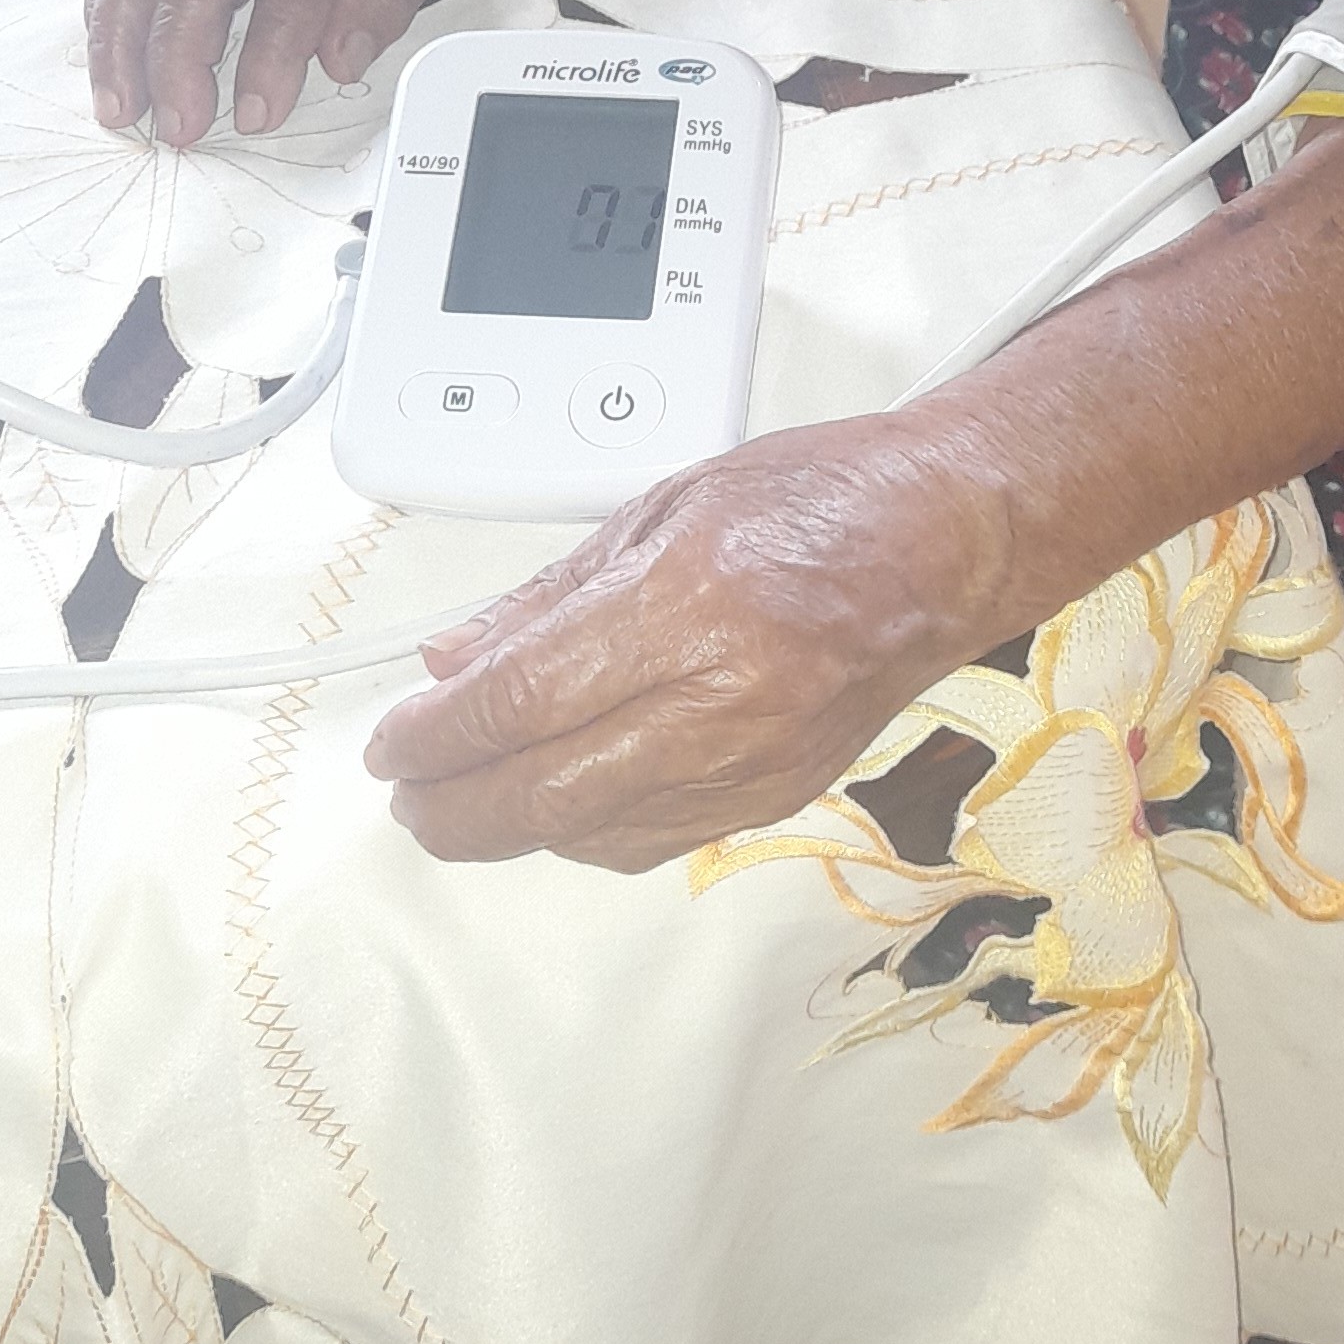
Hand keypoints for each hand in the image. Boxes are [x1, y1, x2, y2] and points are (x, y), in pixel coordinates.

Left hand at [362, 414, 1015, 868]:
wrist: (950, 544)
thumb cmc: (823, 501)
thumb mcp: (664, 508)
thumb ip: (552, 597)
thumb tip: (456, 660)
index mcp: (686, 605)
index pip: (520, 700)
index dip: (436, 736)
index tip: (393, 743)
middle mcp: (722, 699)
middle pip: (543, 795)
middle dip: (452, 808)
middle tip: (409, 794)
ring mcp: (755, 761)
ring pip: (592, 835)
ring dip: (513, 826)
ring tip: (470, 795)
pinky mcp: (778, 798)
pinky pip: (653, 842)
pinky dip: (588, 830)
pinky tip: (559, 801)